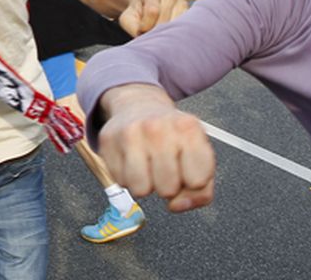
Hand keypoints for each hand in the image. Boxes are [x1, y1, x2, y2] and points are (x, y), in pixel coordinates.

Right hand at [97, 85, 214, 211]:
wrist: (139, 106)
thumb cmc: (172, 136)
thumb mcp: (198, 156)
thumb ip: (201, 191)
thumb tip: (178, 205)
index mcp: (189, 128)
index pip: (198, 181)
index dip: (194, 184)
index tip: (190, 171)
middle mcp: (159, 127)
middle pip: (168, 190)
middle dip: (169, 186)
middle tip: (166, 167)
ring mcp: (131, 133)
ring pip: (141, 190)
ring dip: (146, 184)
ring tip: (149, 165)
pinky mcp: (109, 140)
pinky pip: (121, 182)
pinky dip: (128, 177)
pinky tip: (133, 160)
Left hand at [117, 0, 186, 36]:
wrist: (146, 7)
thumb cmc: (138, 14)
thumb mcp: (128, 19)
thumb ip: (133, 26)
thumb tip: (144, 34)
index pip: (153, 11)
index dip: (146, 25)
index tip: (141, 31)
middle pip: (166, 19)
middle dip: (157, 31)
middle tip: (150, 35)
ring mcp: (182, 2)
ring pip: (177, 24)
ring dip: (168, 33)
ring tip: (159, 33)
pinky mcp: (190, 13)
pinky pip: (187, 27)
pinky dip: (177, 33)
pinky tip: (169, 34)